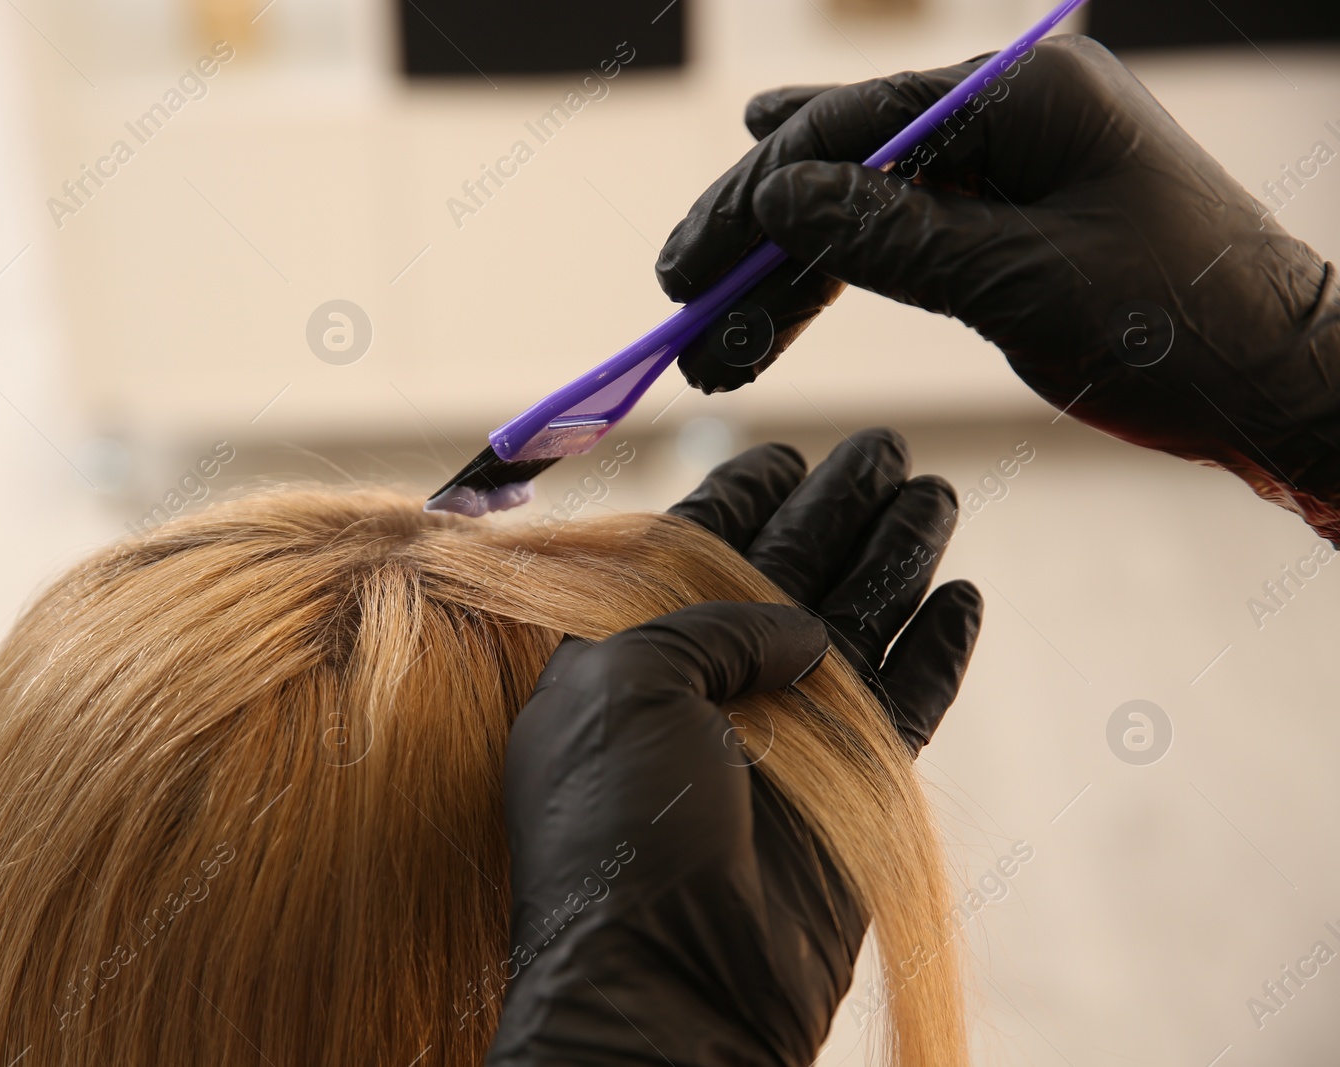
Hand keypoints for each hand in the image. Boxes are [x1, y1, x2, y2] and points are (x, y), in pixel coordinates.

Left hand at [486, 432, 981, 1064]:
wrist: (668, 977)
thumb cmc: (617, 826)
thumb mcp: (622, 685)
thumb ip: (705, 623)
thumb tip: (798, 628)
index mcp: (627, 660)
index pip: (691, 556)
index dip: (741, 501)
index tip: (786, 455)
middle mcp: (705, 691)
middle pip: (785, 577)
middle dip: (835, 510)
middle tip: (887, 451)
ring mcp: (782, 739)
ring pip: (852, 625)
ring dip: (894, 560)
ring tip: (935, 496)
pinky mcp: (848, 788)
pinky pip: (902, 701)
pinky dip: (933, 652)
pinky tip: (959, 601)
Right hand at [658, 35, 1339, 540]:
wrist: (1276, 378)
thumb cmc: (1174, 323)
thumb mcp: (1018, 282)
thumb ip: (891, 237)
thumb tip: (776, 197)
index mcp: (1026, 94)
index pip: (858, 123)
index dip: (764, 192)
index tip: (697, 258)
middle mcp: (1009, 112)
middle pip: (846, 157)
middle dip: (758, 231)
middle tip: (679, 288)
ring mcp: (1007, 164)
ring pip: (863, 204)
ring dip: (787, 270)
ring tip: (712, 334)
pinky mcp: (1006, 218)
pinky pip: (901, 239)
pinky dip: (840, 281)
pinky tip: (774, 292)